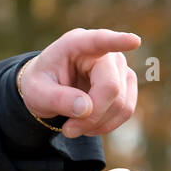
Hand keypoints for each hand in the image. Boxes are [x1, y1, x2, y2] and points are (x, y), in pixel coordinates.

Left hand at [18, 28, 139, 137]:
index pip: (100, 40)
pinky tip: (88, 124)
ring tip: (74, 127)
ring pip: (122, 104)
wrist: (48, 89)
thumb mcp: (36, 93)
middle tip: (68, 130)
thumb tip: (87, 108)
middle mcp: (105, 52)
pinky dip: (107, 125)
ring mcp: (120, 67)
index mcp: (77, 44)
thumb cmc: (41, 84)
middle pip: (111, 88)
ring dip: (98, 124)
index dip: (118, 41)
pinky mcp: (127, 83)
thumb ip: (57, 99)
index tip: (134, 41)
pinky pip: (126, 111)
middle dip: (91, 117)